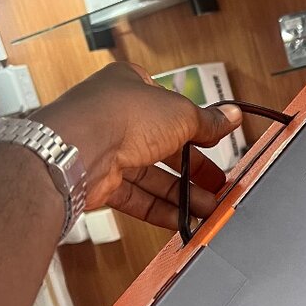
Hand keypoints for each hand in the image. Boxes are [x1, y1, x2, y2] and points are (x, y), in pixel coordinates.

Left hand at [38, 62, 242, 229]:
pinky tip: (182, 218)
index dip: (196, 127)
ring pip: (151, 176)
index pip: (172, 109)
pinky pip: (136, 198)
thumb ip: (207, 121)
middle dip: (193, 169)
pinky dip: (160, 209)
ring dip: (181, 193)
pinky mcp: (99, 181)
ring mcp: (107, 150)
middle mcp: (117, 117)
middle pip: (164, 147)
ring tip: (207, 207)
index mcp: (133, 87)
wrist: (76, 149)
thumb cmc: (117, 115)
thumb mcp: (180, 113)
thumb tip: (229, 116)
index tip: (216, 142)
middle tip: (216, 183)